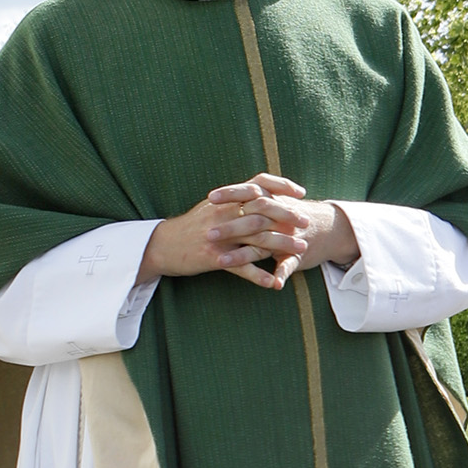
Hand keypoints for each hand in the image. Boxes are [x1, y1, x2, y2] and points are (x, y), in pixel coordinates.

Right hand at [136, 176, 359, 288]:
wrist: (161, 246)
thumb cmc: (191, 227)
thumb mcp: (212, 207)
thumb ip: (236, 200)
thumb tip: (261, 192)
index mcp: (226, 200)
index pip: (258, 184)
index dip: (281, 185)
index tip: (301, 192)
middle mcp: (224, 213)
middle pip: (262, 210)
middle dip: (287, 215)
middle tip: (305, 222)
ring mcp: (219, 236)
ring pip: (257, 238)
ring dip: (282, 244)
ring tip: (301, 250)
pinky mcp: (214, 258)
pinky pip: (241, 267)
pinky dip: (259, 275)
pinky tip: (275, 283)